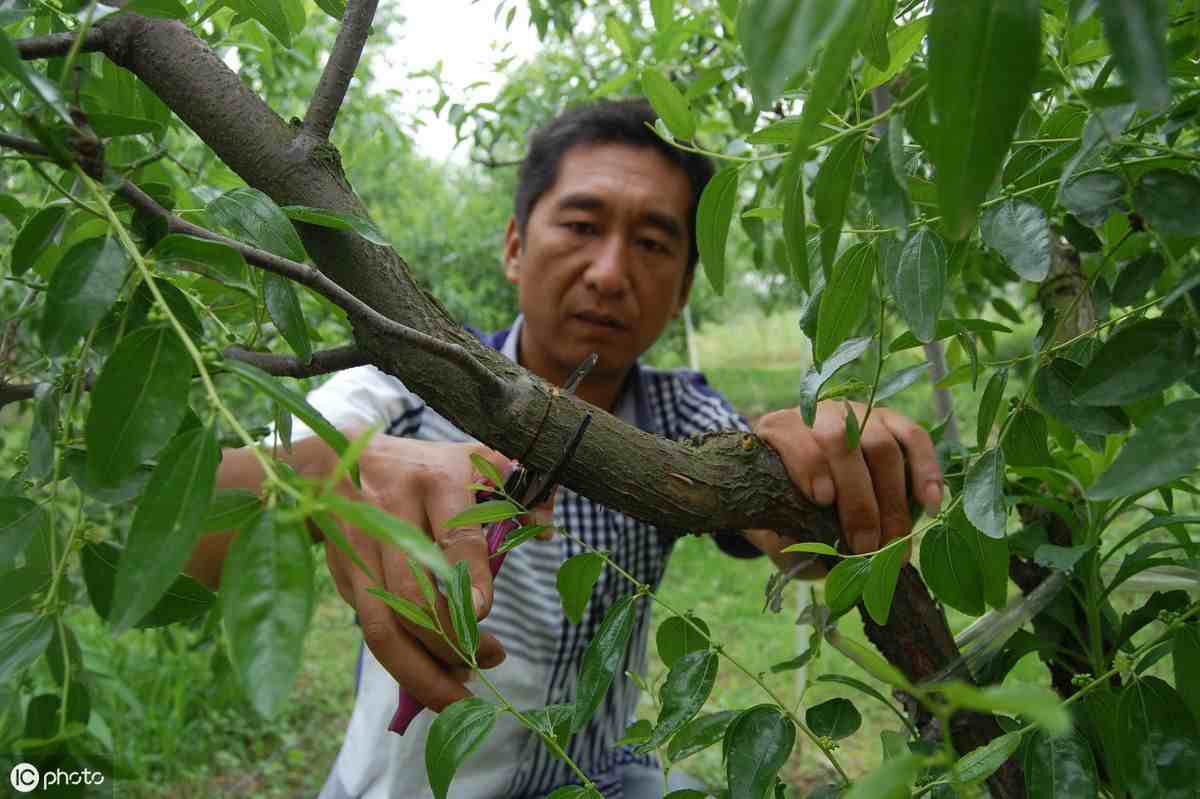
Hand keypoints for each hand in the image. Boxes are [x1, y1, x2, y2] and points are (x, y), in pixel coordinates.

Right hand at [317, 434, 540, 710]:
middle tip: (485, 661)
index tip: (484, 612)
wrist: (337, 460)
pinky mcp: (343, 574)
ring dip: (420, 670)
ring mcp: (362, 549)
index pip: (454, 538)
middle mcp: (393, 516)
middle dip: (449, 640)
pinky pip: (370, 626)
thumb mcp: (472, 460)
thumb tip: (546, 529)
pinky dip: (399, 661)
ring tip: (455, 696)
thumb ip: (516, 487)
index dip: (469, 580)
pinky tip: (428, 678)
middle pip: (413, 593)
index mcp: (436, 482)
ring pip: (385, 622)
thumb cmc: (423, 466)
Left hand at [756, 402, 941, 553]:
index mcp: (780, 430)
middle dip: (857, 497)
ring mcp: (861, 415)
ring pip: (882, 446)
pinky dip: (927, 471)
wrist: (810, 488)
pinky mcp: (894, 423)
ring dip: (892, 500)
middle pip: (843, 442)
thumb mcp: (773, 521)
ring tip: (894, 544)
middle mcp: (821, 414)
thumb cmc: (788, 506)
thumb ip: (779, 532)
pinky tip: (932, 505)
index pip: (795, 437)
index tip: (822, 501)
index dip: (810, 466)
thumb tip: (802, 543)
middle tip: (864, 545)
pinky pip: (915, 439)